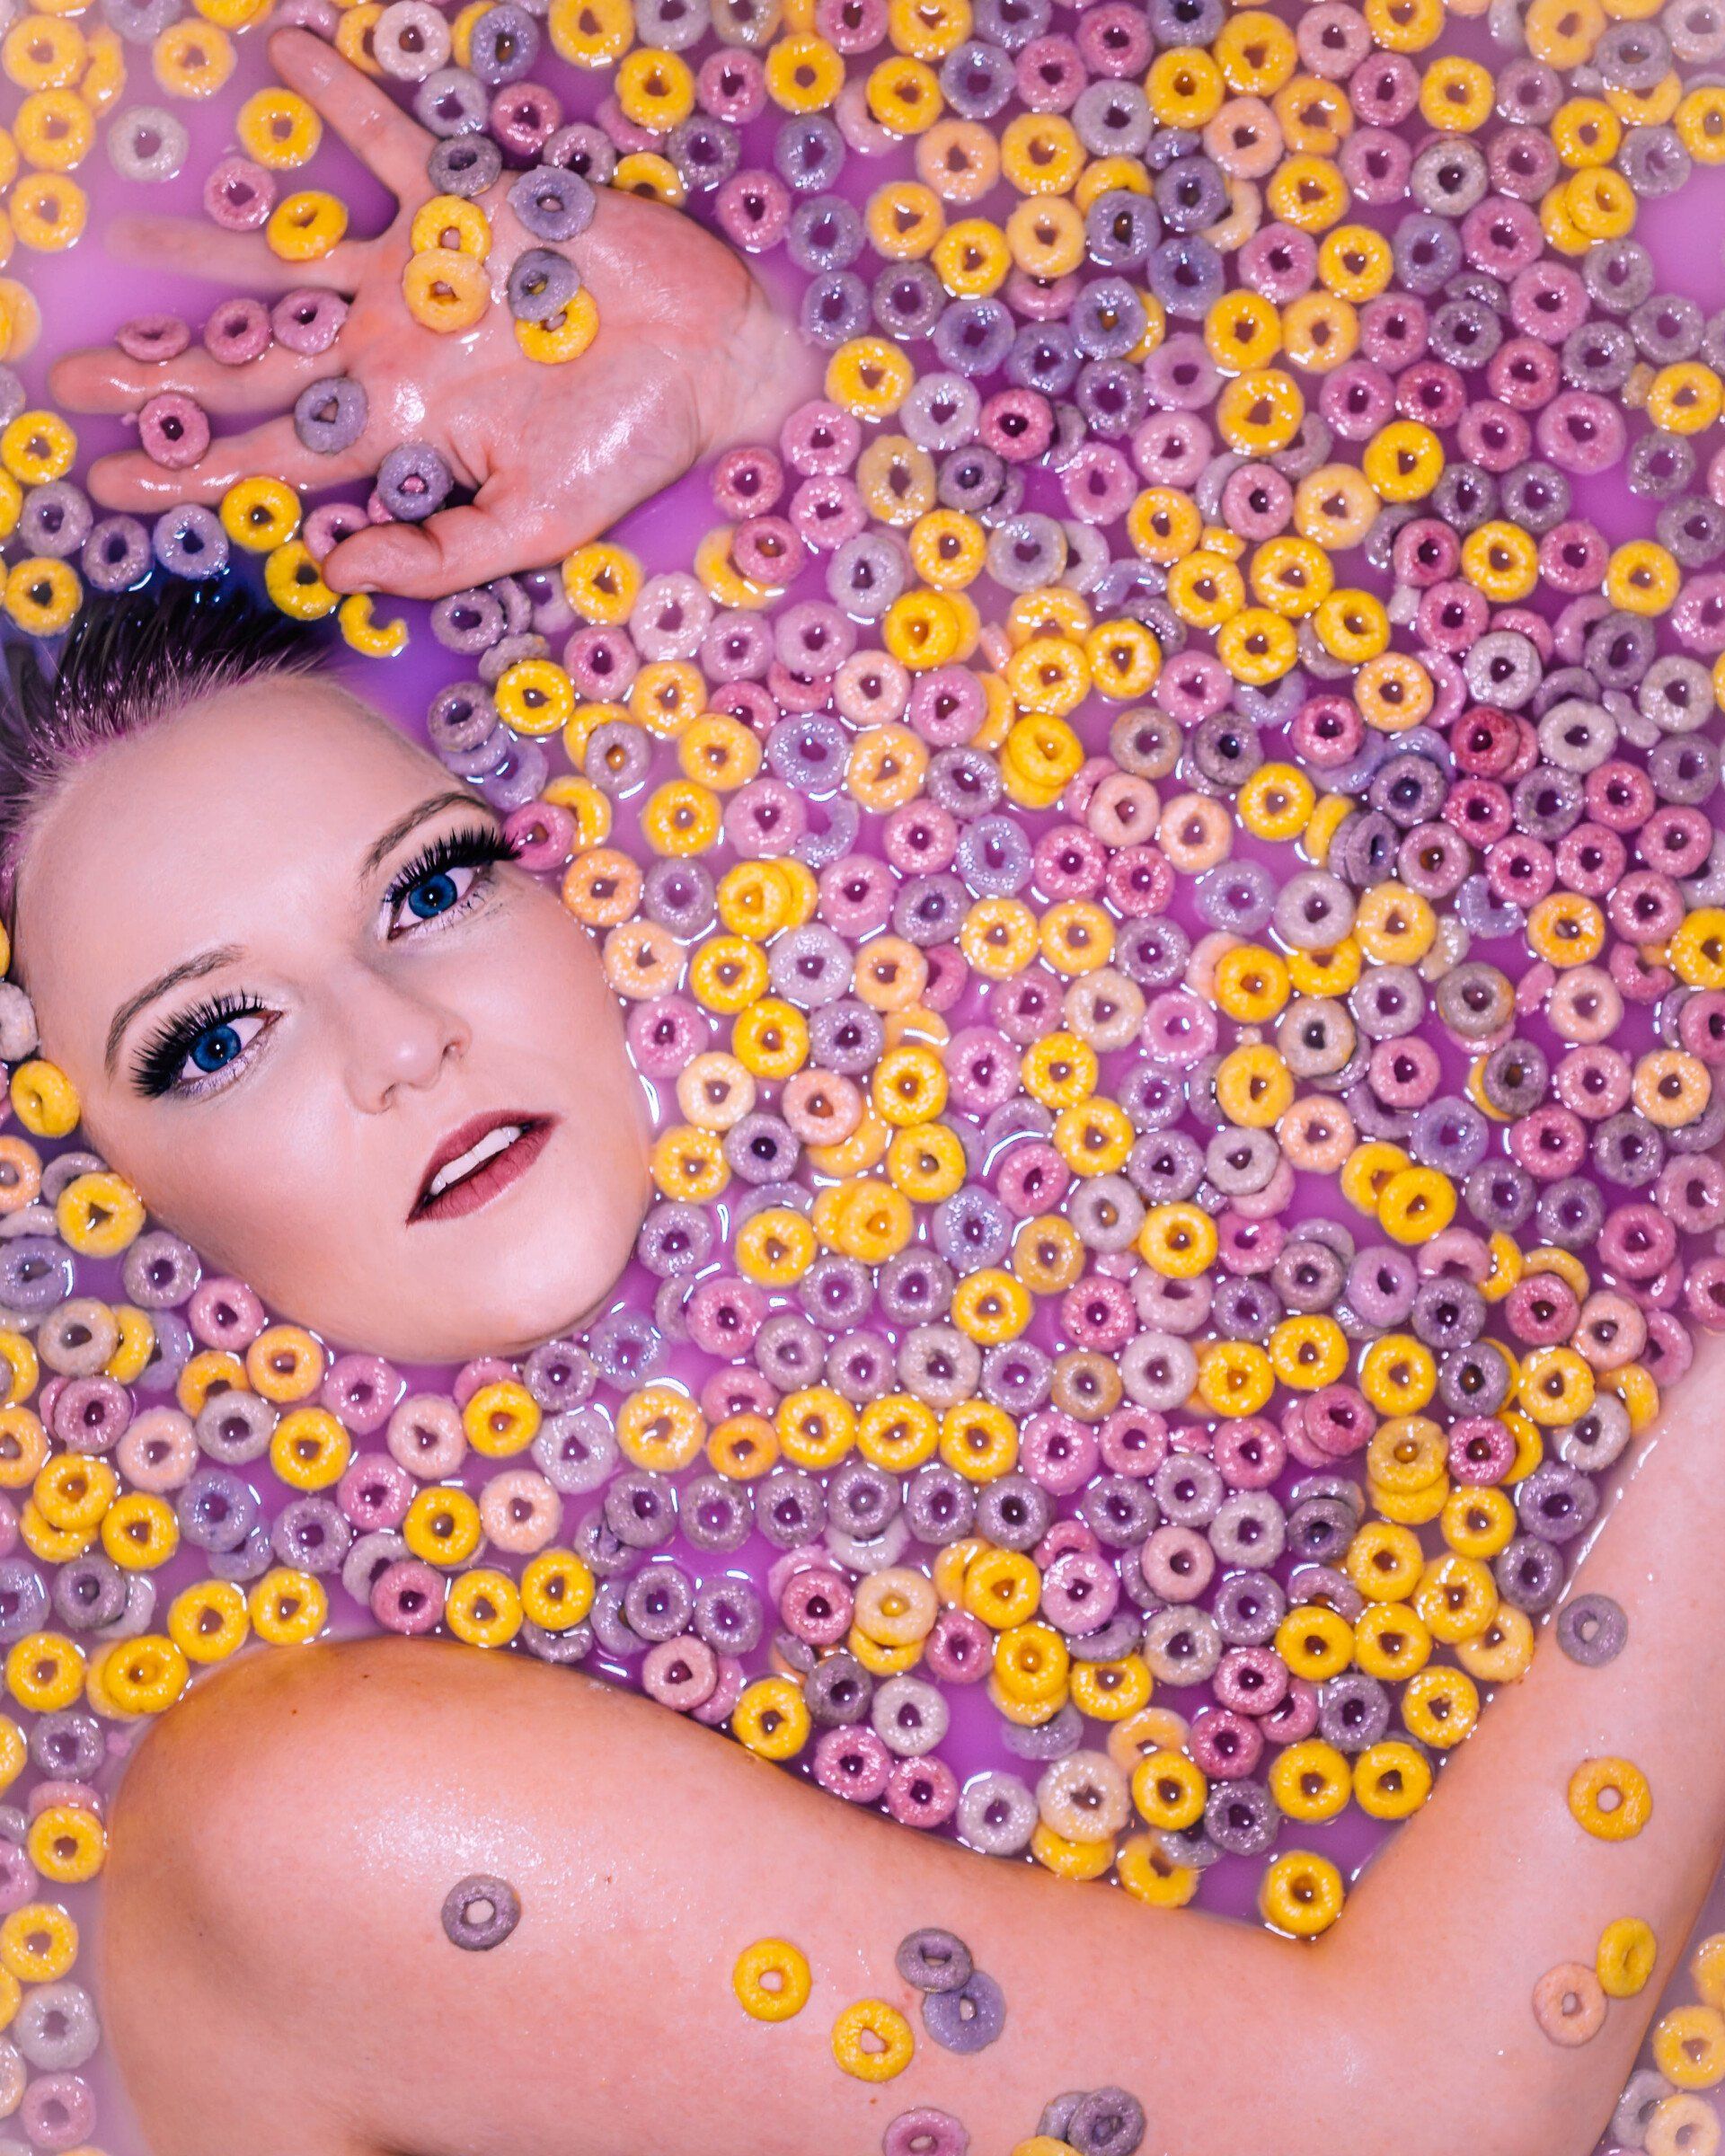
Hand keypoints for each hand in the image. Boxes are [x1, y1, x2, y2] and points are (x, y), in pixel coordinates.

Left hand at [48, 27, 821, 599]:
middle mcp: (392, 351)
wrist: (712, 363)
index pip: (271, 455)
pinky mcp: (466, 207)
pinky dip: (343, 100)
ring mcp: (420, 278)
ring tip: (129, 239)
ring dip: (208, 250)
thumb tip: (333, 562)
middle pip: (252, 365)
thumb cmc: (629, 448)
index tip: (110, 481)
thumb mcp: (536, 527)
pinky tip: (287, 53)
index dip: (189, 466)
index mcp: (401, 429)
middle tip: (73, 387)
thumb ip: (438, 553)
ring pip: (288, 260)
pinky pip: (390, 141)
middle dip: (162, 377)